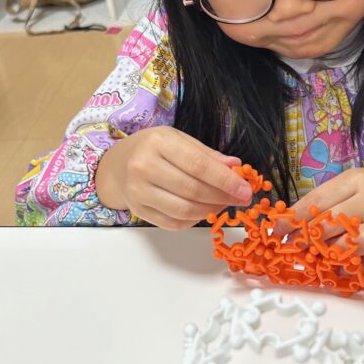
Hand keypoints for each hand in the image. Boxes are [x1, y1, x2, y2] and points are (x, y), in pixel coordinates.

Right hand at [95, 126, 253, 228]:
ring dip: (211, 210)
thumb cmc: (153, 149)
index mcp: (158, 142)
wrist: (117, 165)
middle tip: (241, 198)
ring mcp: (138, 191)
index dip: (225, 180)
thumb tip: (236, 168)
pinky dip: (195, 220)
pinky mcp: (139, 211)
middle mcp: (144, 166)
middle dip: (223, 197)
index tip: (245, 189)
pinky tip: (205, 210)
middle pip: (192, 189)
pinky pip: (174, 223)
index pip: (198, 165)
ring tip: (223, 203)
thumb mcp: (179, 140)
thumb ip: (207, 154)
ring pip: (184, 210)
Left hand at [285, 166, 363, 278]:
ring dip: (336, 257)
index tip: (276, 232)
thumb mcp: (350, 183)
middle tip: (296, 250)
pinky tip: (354, 270)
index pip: (319, 201)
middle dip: (310, 240)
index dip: (294, 220)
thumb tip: (287, 224)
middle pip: (336, 223)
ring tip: (323, 261)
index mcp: (358, 180)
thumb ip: (323, 200)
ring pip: (360, 245)